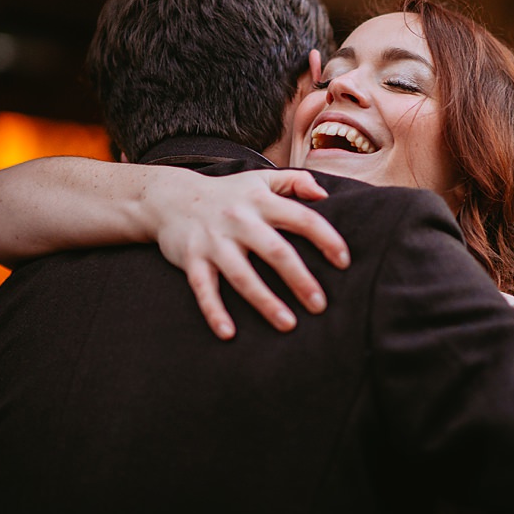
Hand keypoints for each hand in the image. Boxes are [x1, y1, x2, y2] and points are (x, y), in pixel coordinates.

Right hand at [147, 169, 349, 339]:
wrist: (169, 197)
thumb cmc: (226, 194)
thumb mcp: (260, 180)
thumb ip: (295, 182)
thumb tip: (324, 194)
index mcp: (261, 202)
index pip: (302, 218)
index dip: (326, 239)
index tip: (344, 262)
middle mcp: (239, 221)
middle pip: (275, 251)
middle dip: (299, 279)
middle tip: (320, 305)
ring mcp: (214, 241)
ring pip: (242, 276)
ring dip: (265, 302)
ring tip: (288, 325)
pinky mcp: (191, 259)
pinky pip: (204, 289)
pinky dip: (214, 311)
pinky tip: (229, 334)